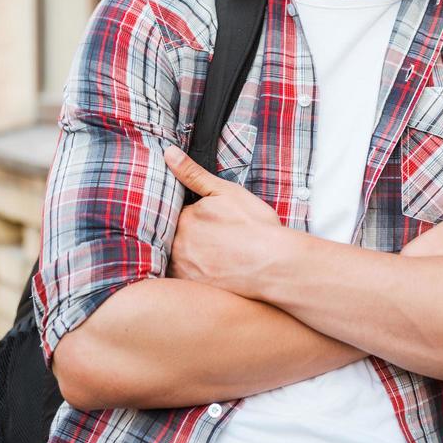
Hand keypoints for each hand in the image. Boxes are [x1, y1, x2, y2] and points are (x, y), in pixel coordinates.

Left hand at [164, 145, 282, 294]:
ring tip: (210, 256)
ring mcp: (183, 269)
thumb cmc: (256, 227)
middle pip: (172, 236)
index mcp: (184, 218)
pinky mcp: (192, 290)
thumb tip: (168, 153)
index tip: (204, 220)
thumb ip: (193, 174)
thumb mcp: (226, 192)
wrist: (275, 265)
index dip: (188, 215)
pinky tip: (209, 273)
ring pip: (176, 258)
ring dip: (186, 257)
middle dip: (185, 236)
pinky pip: (181, 281)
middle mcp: (177, 245)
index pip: (174, 213)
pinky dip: (190, 275)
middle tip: (211, 239)